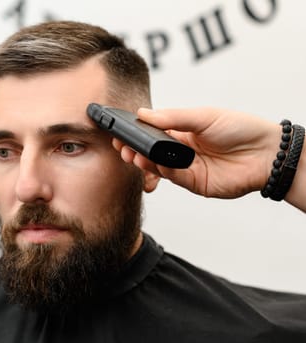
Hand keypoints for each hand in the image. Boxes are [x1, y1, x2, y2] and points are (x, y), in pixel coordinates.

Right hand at [113, 107, 280, 198]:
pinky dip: (162, 172)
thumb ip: (173, 117)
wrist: (265, 152)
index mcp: (184, 132)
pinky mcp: (195, 183)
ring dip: (144, 162)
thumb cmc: (239, 128)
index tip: (122, 132)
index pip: (154, 133)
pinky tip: (153, 164)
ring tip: (133, 155)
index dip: (138, 134)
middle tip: (123, 147)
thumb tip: (144, 113)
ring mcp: (187, 168)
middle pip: (153, 153)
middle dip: (135, 150)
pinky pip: (173, 178)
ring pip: (159, 167)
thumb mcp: (204, 116)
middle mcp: (183, 151)